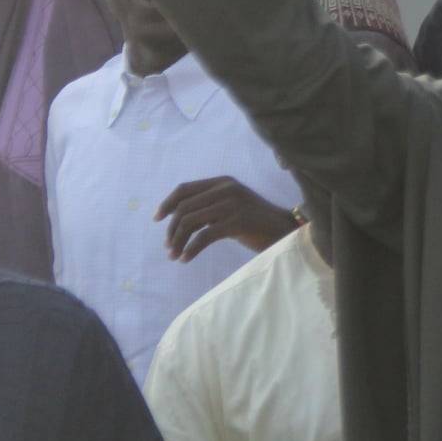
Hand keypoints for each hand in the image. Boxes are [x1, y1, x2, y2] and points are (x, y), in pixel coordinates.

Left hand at [156, 176, 297, 261]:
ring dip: (178, 241)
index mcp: (223, 182)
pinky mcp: (237, 222)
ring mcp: (232, 204)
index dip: (167, 204)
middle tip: (169, 248)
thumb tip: (176, 218)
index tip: (157, 219)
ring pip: (190, 222)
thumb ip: (209, 205)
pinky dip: (191, 249)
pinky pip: (203, 236)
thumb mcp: (230, 206)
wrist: (284, 230)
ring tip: (175, 255)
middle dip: (172, 230)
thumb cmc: (255, 221)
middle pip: (184, 208)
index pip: (184, 189)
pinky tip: (186, 258)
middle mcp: (226, 189)